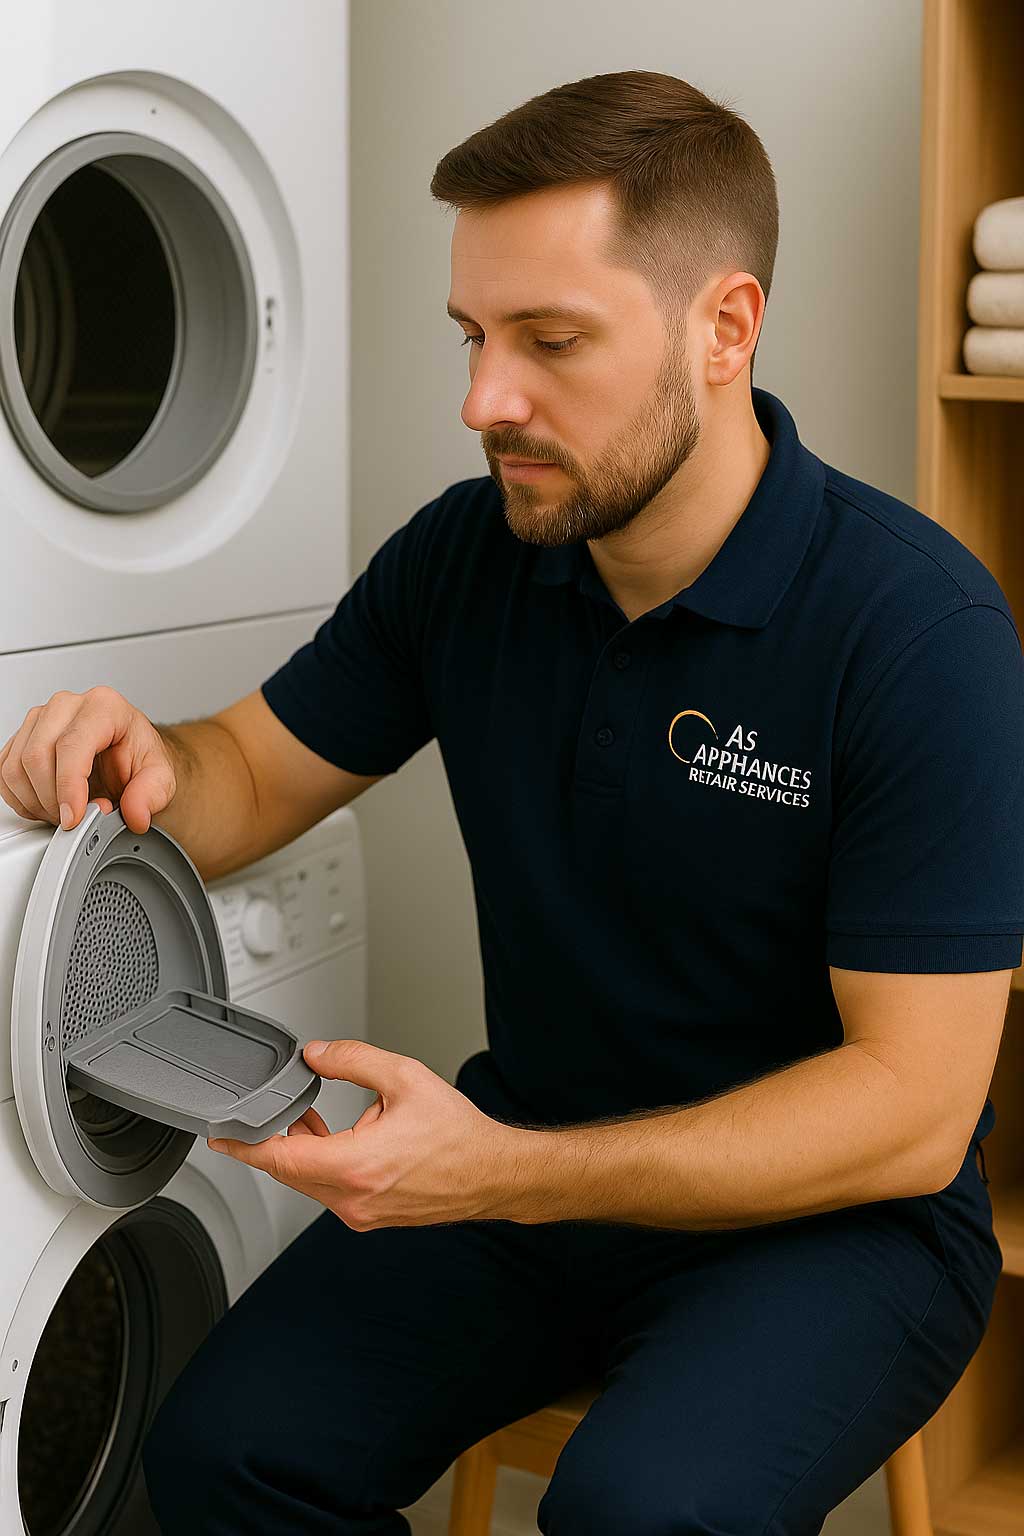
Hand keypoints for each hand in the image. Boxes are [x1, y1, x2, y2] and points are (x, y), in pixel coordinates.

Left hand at [206, 1038, 522, 1229]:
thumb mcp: (404, 1078)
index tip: (220, 1136)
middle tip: (272, 1109)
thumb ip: (353, 1060)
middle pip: (290, 1170)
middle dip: (277, 1137)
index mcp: (354, 1166)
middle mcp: (352, 1198)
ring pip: (310, 1180)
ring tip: (313, 1117)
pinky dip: (325, 1163)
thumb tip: (317, 1054)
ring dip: (305, 1149)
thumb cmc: (459, 1136)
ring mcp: (361, 1212)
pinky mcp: (371, 1215)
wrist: (493, 1173)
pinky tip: (341, 1138)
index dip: (244, 1144)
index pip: (279, 1158)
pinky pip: (331, 1189)